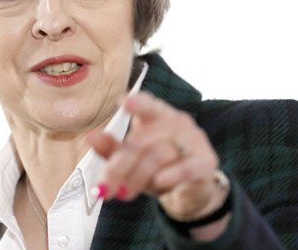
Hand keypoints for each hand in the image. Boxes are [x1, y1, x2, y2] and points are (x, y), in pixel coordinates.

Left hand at [87, 92, 222, 219]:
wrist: (191, 192)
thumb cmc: (158, 168)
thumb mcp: (132, 161)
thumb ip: (112, 149)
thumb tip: (91, 137)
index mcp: (158, 115)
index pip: (149, 105)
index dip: (138, 103)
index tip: (124, 102)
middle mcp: (177, 122)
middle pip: (143, 140)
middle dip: (120, 165)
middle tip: (103, 187)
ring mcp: (194, 140)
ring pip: (160, 154)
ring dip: (138, 176)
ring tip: (124, 193)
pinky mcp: (206, 161)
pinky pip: (187, 166)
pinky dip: (171, 174)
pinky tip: (159, 182)